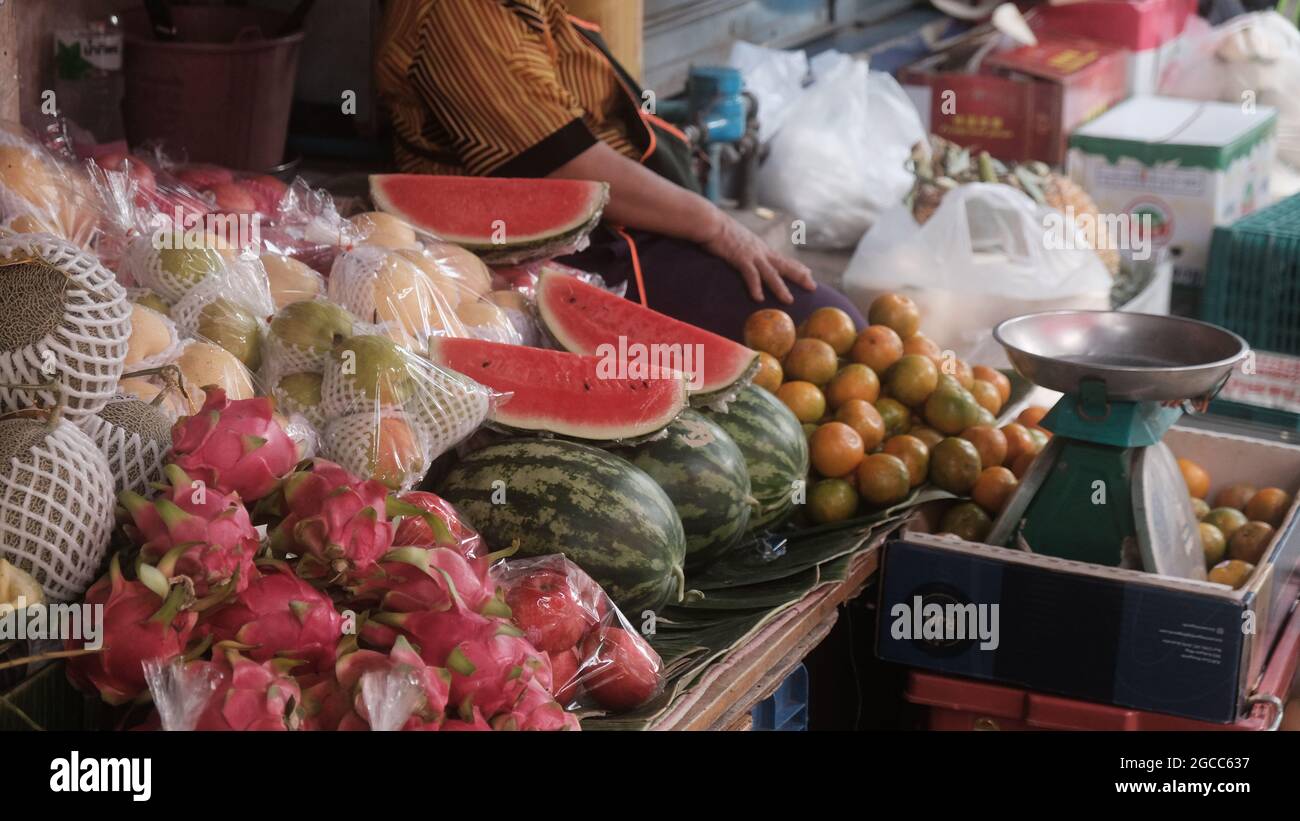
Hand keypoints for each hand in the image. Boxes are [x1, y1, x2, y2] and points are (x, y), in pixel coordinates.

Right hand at [699, 210, 814, 303]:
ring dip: (780, 288)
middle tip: (813, 286)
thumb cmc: (720, 230)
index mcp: (760, 247)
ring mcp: (751, 254)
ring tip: (789, 300)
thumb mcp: (738, 240)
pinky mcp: (739, 258)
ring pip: (770, 273)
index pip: (782, 258)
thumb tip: (744, 255)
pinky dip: (755, 286)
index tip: (809, 273)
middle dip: (799, 276)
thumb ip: (744, 249)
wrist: (710, 221)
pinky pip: (750, 274)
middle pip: (784, 265)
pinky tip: (759, 297)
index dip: (796, 266)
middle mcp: (760, 251)